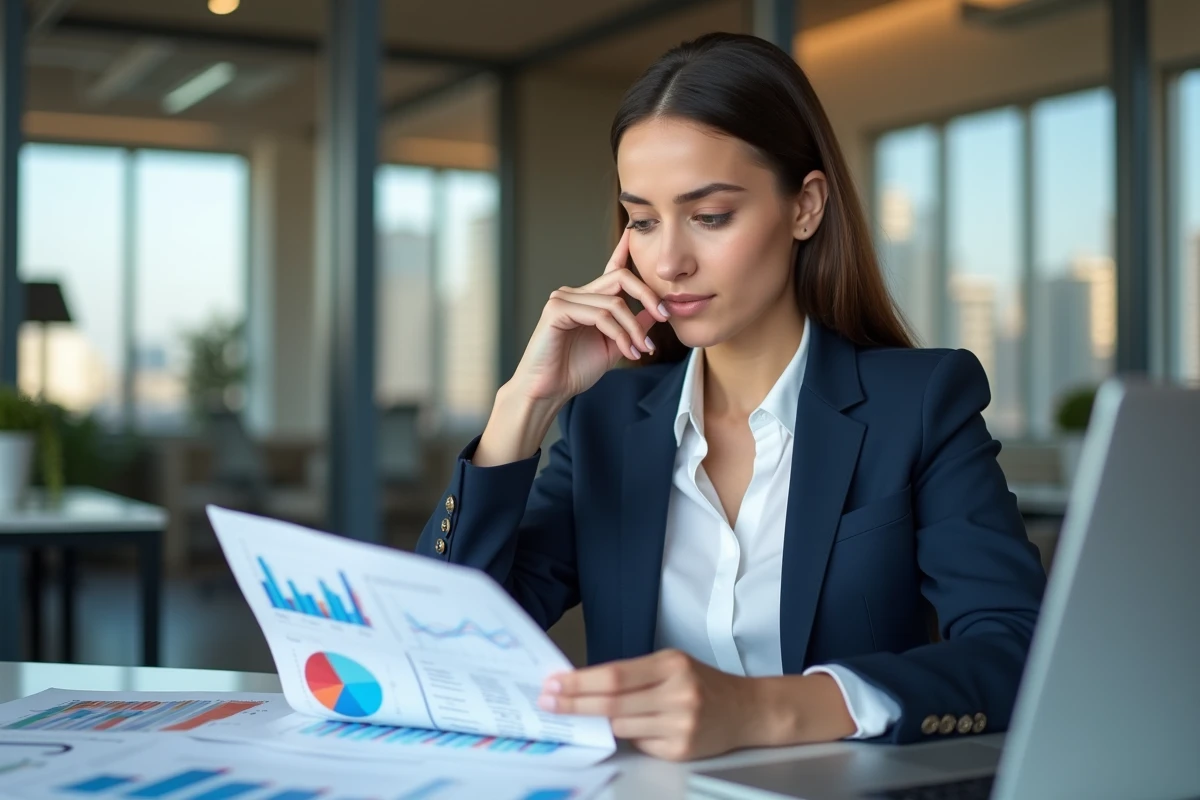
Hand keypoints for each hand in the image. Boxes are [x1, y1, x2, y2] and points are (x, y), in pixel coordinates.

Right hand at [509, 228, 670, 406]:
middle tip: (665, 317)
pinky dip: (618, 334)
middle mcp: (575, 294)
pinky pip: (600, 315)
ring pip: (614, 303)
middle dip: (648, 297)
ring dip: (634, 329)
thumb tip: (656, 312)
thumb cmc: (574, 371)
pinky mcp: (556, 310)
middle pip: (620, 279)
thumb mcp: (614, 346)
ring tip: (642, 350)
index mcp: (588, 300)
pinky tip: (626, 352)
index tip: (636, 233)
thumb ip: (633, 326)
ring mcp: (563, 299)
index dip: (624, 250)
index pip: (611, 270)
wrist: (549, 392)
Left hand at [537, 649, 762, 760]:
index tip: (555, 683)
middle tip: (549, 701)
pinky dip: (631, 736)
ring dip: (600, 721)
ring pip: (621, 726)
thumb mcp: (673, 665)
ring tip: (587, 714)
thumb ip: (635, 675)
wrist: (747, 710)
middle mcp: (678, 693)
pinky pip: (639, 744)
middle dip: (574, 703)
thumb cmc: (704, 684)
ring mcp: (680, 724)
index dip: (580, 681)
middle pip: (612, 702)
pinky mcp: (681, 750)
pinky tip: (637, 728)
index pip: (614, 675)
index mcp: (672, 665)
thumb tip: (586, 684)